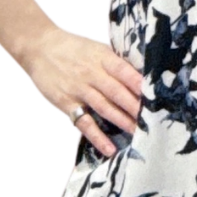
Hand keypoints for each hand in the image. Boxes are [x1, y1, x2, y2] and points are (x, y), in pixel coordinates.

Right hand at [22, 27, 144, 158]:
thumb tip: (141, 79)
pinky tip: (109, 148)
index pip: (125, 71)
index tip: (157, 97)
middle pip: (118, 92)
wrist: (39, 47)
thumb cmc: (72, 48)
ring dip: (123, 121)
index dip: (140, 85)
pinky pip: (84, 122)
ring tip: (139, 133)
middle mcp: (91, 73)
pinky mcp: (66, 103)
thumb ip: (115, 63)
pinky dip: (97, 136)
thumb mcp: (95, 49)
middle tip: (153, 121)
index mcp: (102, 57)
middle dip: (136, 108)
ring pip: (105, 108)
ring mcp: (78, 89)